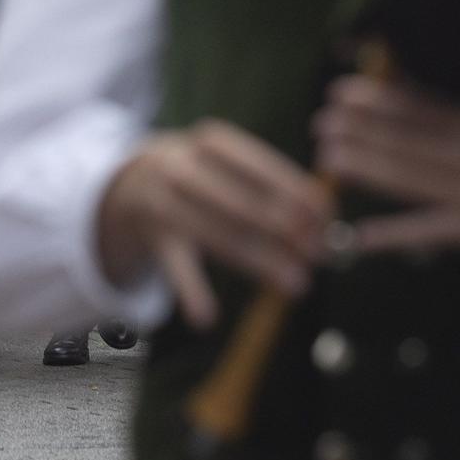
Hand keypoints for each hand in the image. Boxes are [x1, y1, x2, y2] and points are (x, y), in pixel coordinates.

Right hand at [96, 120, 331, 330]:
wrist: (132, 180)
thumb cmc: (205, 173)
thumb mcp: (230, 163)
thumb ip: (272, 185)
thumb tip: (327, 215)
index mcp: (210, 141)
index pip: (260, 166)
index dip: (297, 192)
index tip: (327, 216)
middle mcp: (182, 166)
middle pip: (242, 203)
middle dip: (286, 231)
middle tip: (320, 255)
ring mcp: (163, 201)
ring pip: (218, 236)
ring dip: (260, 262)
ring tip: (297, 284)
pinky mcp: (154, 237)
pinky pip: (175, 267)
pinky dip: (190, 292)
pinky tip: (206, 317)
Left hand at [313, 74, 459, 256]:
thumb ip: (415, 92)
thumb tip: (354, 48)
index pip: (412, 106)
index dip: (370, 98)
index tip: (337, 93)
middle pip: (403, 141)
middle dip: (355, 130)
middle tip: (320, 125)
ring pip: (406, 180)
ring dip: (361, 168)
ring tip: (327, 160)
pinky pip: (425, 231)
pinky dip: (390, 236)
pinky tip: (357, 235)